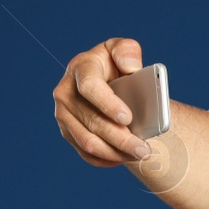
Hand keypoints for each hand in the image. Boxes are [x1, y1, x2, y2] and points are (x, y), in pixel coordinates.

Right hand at [53, 38, 154, 165]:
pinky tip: (125, 158)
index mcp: (80, 68)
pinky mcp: (67, 132)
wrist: (105, 81)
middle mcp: (65, 92)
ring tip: (140, 155)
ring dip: (116, 153)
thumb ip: (127, 51)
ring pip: (88, 142)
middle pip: (92, 122)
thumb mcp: (122, 49)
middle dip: (121, 139)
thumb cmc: (116, 65)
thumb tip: (130, 67)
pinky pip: (86, 153)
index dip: (108, 104)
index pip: (90, 87)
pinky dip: (107, 159)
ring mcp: (64, 115)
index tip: (127, 118)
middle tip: (145, 149)